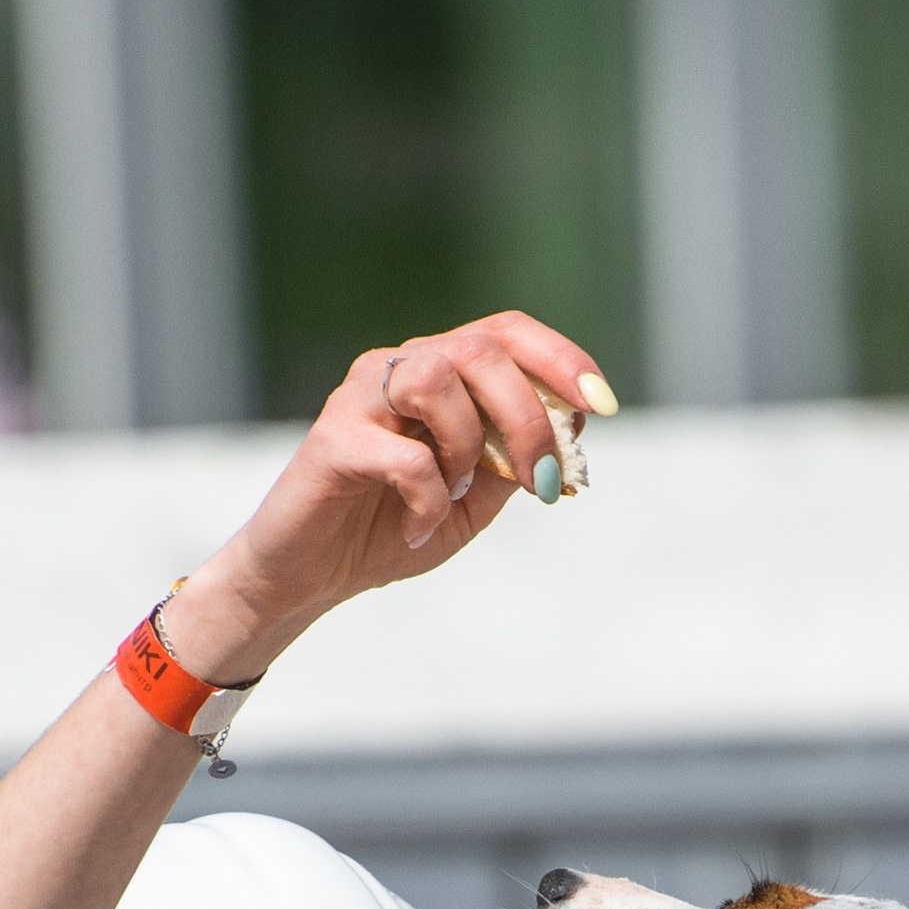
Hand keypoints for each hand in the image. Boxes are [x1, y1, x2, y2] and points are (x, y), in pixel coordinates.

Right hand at [169, 313, 612, 678]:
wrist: (306, 577)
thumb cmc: (389, 530)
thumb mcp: (473, 502)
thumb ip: (514, 463)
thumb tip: (571, 432)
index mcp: (436, 373)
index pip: (505, 332)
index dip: (560, 357)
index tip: (602, 404)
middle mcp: (396, 368)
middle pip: (480, 349)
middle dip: (527, 417)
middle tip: (542, 482)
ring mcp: (360, 398)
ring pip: (437, 380)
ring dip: (468, 445)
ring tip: (455, 495)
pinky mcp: (333, 440)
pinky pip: (406, 456)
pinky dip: (429, 500)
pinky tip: (418, 530)